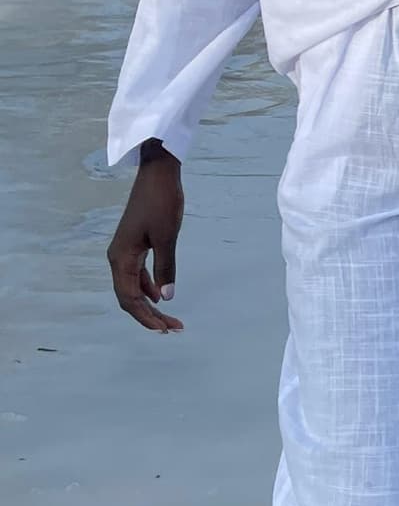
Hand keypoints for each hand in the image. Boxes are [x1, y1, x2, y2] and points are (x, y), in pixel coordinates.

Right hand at [108, 151, 184, 332]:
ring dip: (150, 303)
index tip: (165, 330)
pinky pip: (137, 274)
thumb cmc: (162, 203)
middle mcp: (117, 257)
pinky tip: (161, 295)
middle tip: (174, 328)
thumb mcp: (167, 237)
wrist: (157, 175)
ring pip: (133, 286)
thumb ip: (166, 268)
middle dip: (149, 315)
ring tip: (170, 318)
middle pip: (129, 296)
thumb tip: (166, 297)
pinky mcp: (134, 245)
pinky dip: (148, 287)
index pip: (129, 298)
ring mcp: (124, 251)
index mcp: (120, 257)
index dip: (146, 317)